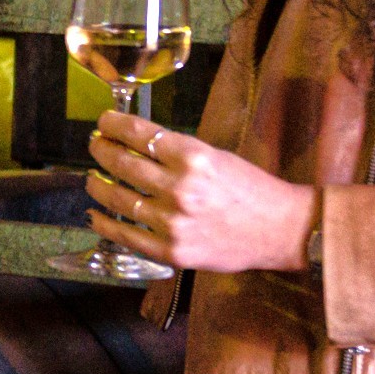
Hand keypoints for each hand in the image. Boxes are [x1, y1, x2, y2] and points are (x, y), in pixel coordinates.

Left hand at [81, 111, 316, 274]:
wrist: (282, 230)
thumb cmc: (252, 190)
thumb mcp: (216, 157)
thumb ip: (177, 153)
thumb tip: (136, 145)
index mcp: (194, 157)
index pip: (140, 134)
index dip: (114, 125)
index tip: (104, 122)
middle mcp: (180, 188)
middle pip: (123, 164)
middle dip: (102, 151)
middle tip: (95, 146)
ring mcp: (174, 223)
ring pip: (119, 199)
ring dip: (98, 185)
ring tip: (92, 179)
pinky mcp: (172, 252)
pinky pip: (126, 236)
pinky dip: (104, 223)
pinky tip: (95, 215)